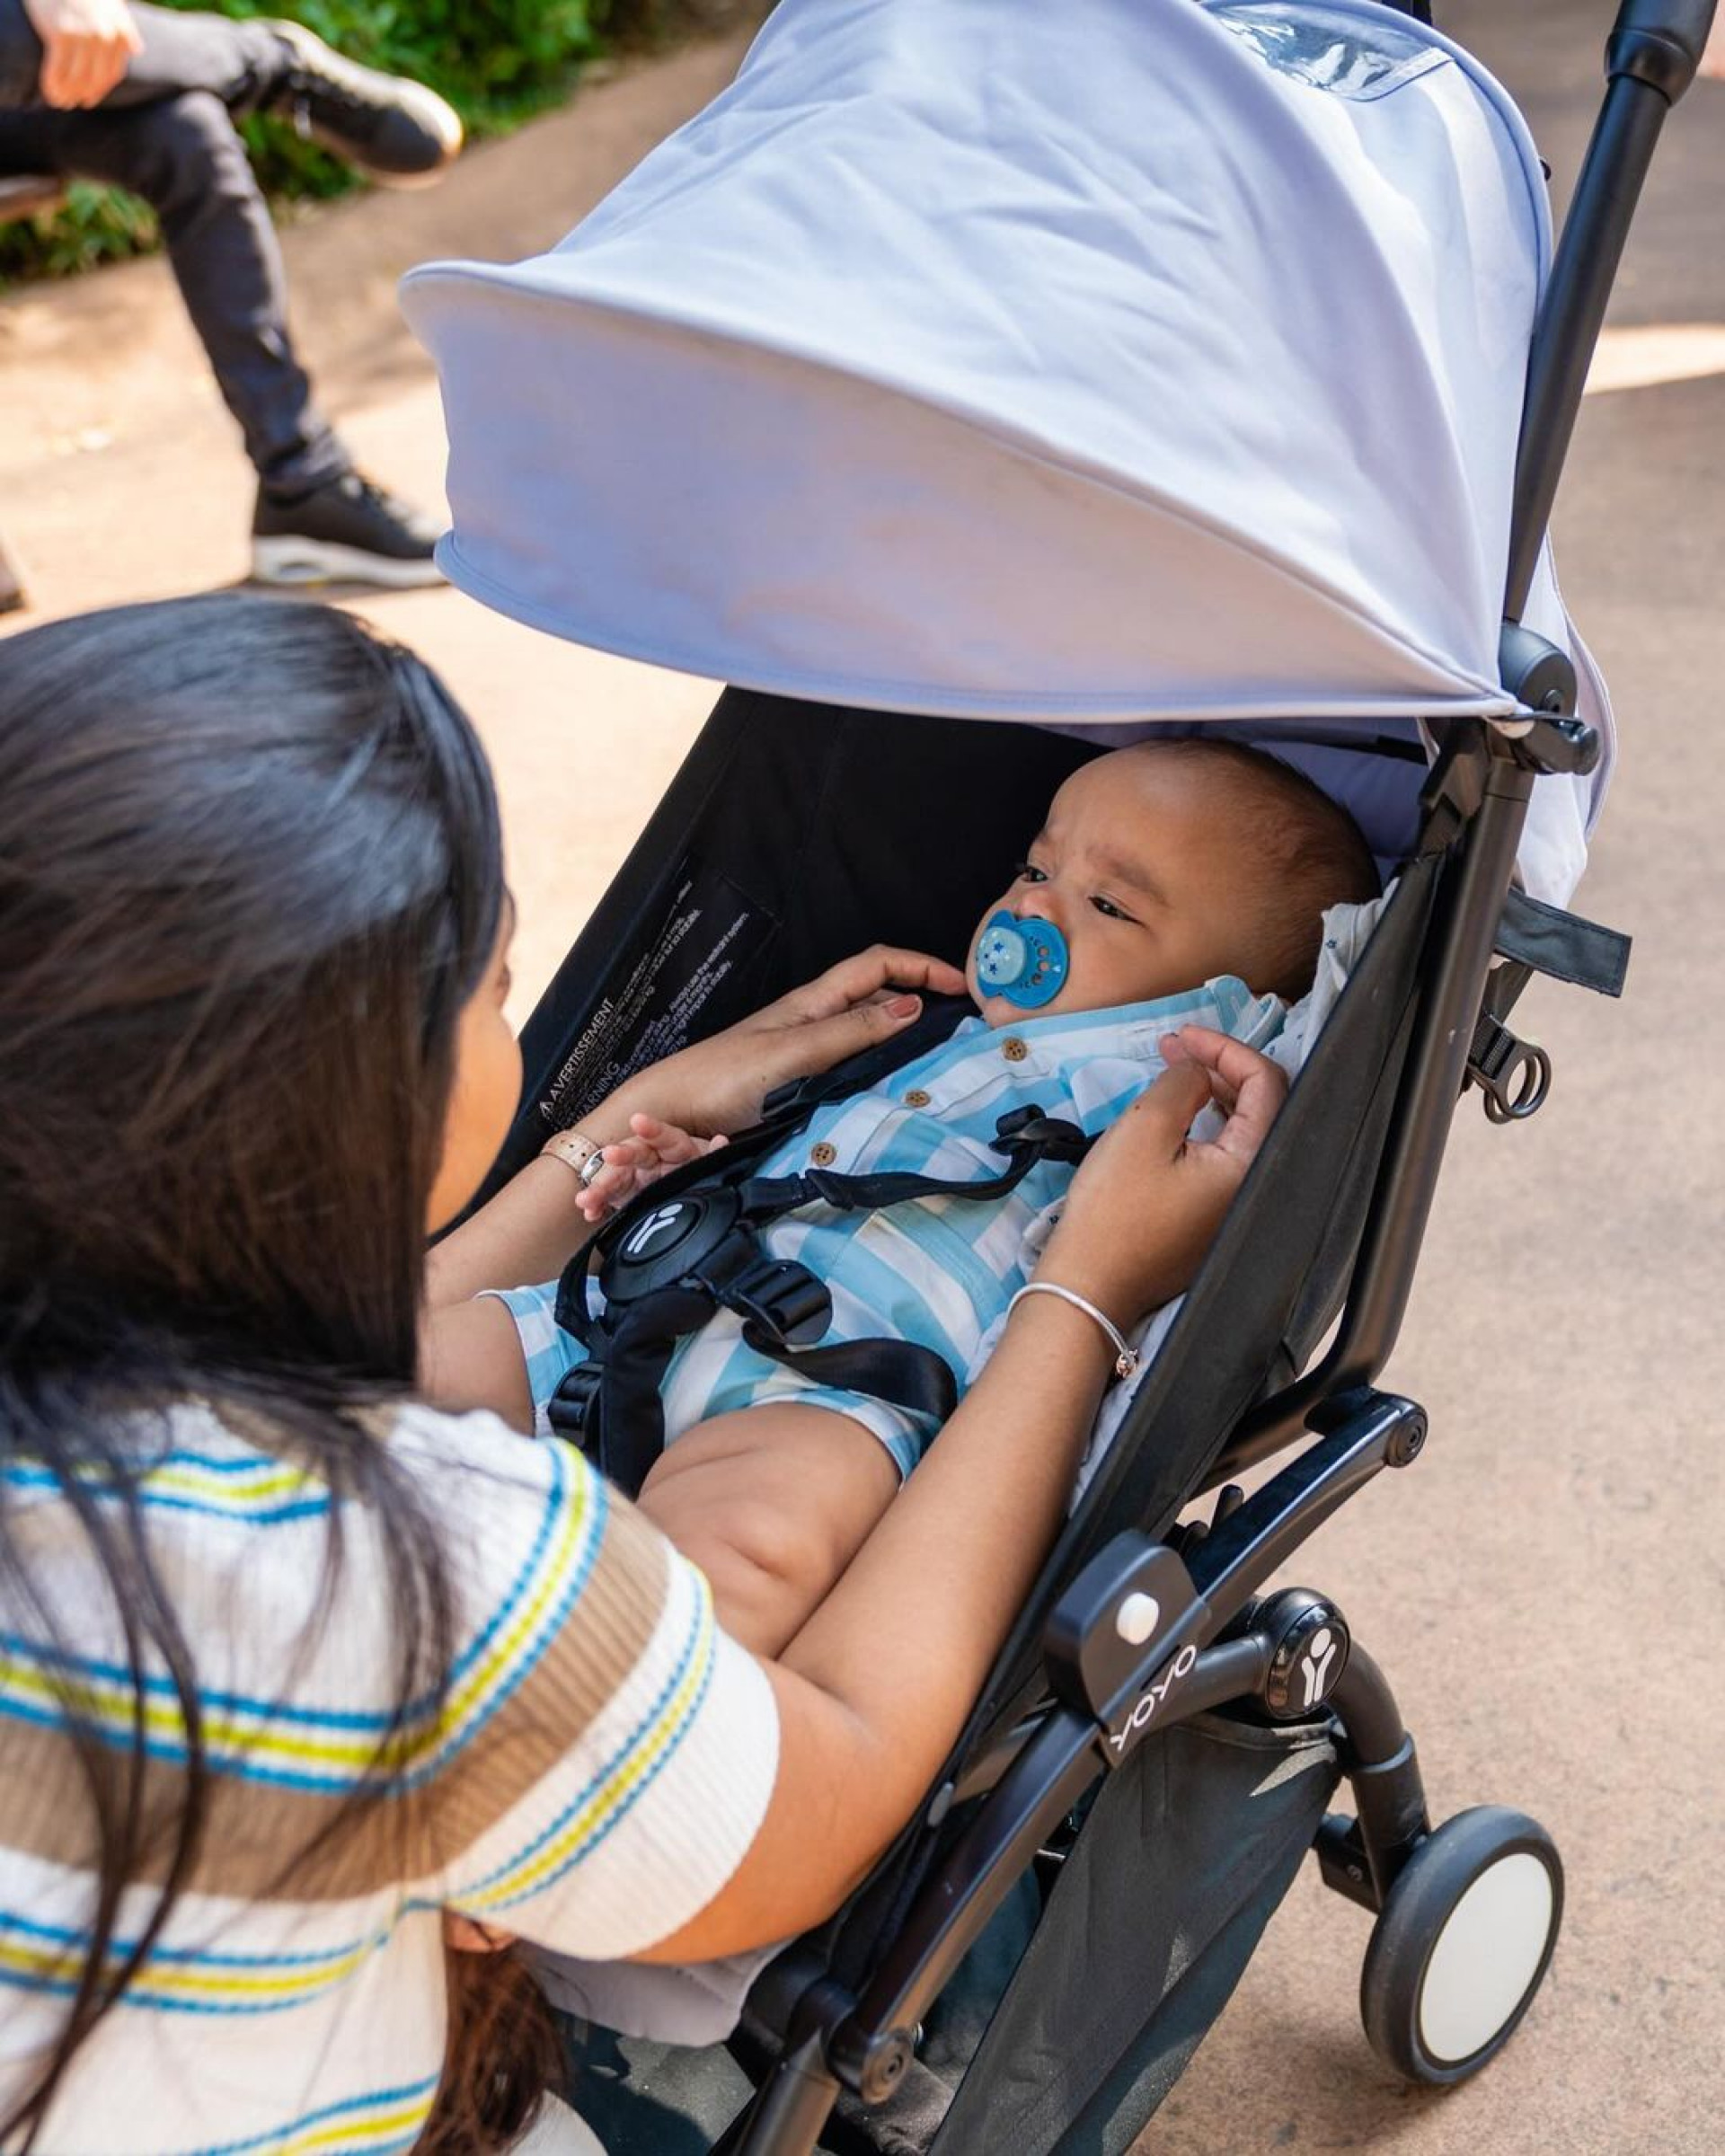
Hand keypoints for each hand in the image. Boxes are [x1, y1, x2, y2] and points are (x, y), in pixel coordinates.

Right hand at [23, 0, 139, 106]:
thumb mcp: (111, 4)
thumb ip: (125, 27)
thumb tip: (137, 49)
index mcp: (118, 34)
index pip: (111, 74)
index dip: (99, 90)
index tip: (89, 99)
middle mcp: (104, 38)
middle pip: (94, 79)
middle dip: (83, 95)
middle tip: (73, 103)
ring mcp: (83, 37)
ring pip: (76, 78)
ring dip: (66, 95)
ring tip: (59, 102)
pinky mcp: (61, 34)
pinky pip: (57, 69)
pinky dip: (53, 85)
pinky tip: (50, 93)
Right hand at [575, 1112, 726, 1221]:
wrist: (692, 1192)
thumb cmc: (698, 1169)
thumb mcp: (711, 1163)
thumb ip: (715, 1154)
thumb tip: (722, 1142)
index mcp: (673, 1146)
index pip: (664, 1135)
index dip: (652, 1128)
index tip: (639, 1120)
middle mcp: (650, 1158)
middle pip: (633, 1155)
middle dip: (619, 1156)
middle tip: (609, 1156)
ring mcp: (635, 1177)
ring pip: (615, 1178)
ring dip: (599, 1187)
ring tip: (586, 1198)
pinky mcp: (624, 1195)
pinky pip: (609, 1200)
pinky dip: (598, 1206)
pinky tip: (590, 1212)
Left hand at [611, 945, 967, 1138]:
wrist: (671, 1115)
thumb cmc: (722, 1080)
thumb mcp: (793, 1053)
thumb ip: (850, 1033)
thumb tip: (912, 1008)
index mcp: (812, 1002)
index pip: (878, 964)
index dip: (923, 965)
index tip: (964, 986)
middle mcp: (813, 1019)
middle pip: (879, 992)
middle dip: (924, 994)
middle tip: (963, 1023)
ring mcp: (806, 1049)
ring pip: (869, 1028)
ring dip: (906, 1032)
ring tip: (941, 1054)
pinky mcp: (800, 1080)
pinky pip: (854, 1060)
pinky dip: (883, 1062)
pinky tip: (894, 1084)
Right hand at [1034, 1025, 1286, 1325]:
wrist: (1089, 1288)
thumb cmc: (1115, 1210)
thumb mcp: (1145, 1127)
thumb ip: (1183, 1083)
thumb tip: (1198, 1071)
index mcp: (1252, 1163)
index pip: (1265, 1083)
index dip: (1225, 1048)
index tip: (1183, 1035)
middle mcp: (1257, 1187)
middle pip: (1259, 1108)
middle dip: (1218, 1068)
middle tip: (1173, 1048)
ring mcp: (1237, 1209)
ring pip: (1240, 1133)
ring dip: (1210, 1095)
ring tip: (1171, 1073)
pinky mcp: (1213, 1222)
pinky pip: (1223, 1159)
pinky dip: (1203, 1127)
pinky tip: (1174, 1117)